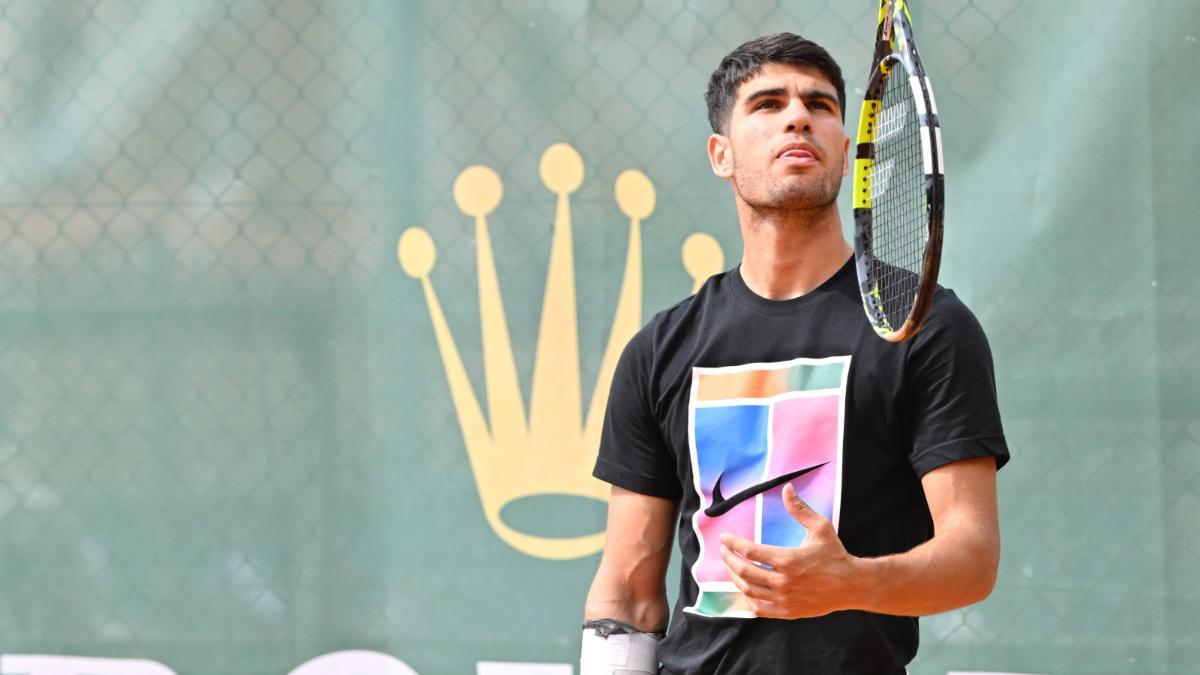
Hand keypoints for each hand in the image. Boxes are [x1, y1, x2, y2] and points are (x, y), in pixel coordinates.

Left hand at [719, 483, 865, 618]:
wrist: (851, 585)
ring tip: (731, 567)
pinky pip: (759, 608)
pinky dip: (748, 599)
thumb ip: (800, 509)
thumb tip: (787, 488)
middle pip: (744, 571)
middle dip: (728, 559)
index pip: (749, 551)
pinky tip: (745, 589)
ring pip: (748, 590)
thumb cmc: (835, 555)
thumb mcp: (820, 528)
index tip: (724, 538)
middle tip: (723, 551)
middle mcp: (783, 581)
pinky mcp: (787, 611)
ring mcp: (784, 598)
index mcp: (787, 559)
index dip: (733, 543)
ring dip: (735, 578)